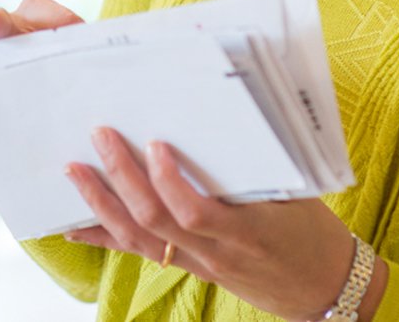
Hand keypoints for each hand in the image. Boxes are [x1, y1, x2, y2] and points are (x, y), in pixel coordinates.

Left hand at [64, 127, 388, 320]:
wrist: (323, 288)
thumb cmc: (314, 234)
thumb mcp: (299, 195)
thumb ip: (263, 164)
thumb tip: (235, 111)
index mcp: (248, 230)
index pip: (195, 213)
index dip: (168, 182)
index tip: (154, 144)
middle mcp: (216, 251)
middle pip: (155, 220)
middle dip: (122, 178)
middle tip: (100, 137)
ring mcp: (199, 263)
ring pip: (139, 239)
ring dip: (101, 205)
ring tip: (75, 172)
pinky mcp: (190, 268)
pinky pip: (140, 252)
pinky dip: (105, 236)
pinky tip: (76, 225)